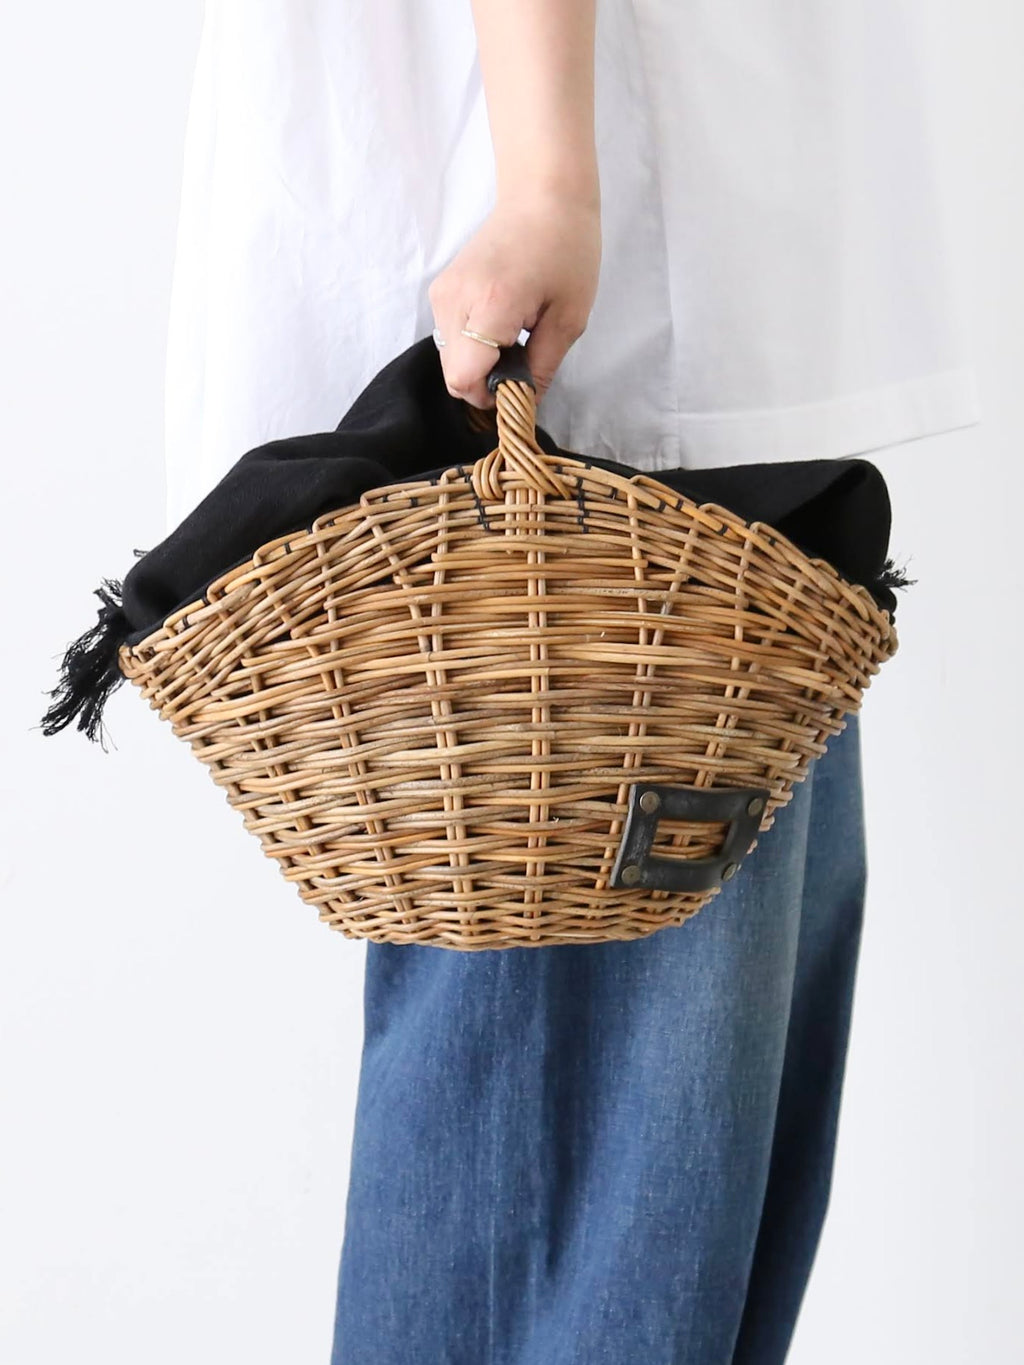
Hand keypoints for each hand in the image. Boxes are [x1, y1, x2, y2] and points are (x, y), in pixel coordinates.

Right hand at [428, 188, 601, 410]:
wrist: (542, 194)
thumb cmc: (566, 249)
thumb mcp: (569, 318)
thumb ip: (542, 367)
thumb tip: (524, 401)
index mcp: (489, 306)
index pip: (465, 379)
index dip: (490, 397)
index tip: (520, 387)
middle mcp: (454, 300)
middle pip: (454, 374)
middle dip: (486, 381)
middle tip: (522, 360)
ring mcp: (442, 293)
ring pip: (450, 358)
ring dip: (480, 363)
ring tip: (514, 337)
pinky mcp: (440, 289)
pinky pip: (450, 337)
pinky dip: (473, 344)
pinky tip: (500, 324)